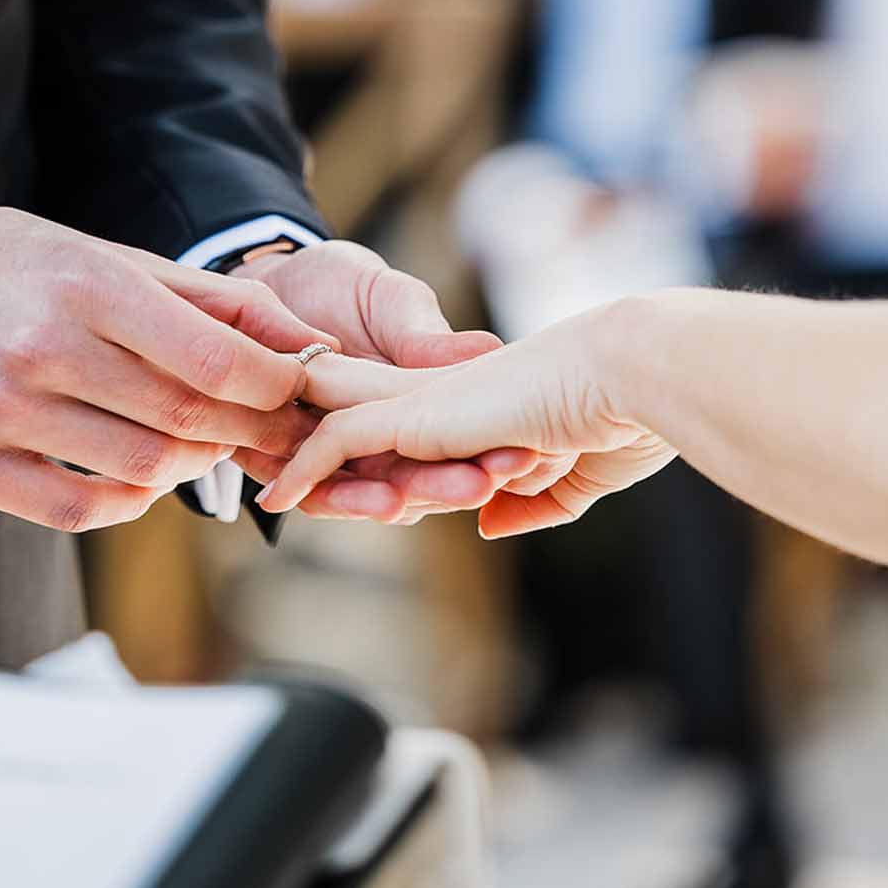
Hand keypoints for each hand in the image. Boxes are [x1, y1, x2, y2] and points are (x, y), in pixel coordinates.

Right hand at [0, 205, 334, 534]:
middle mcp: (39, 349)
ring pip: (139, 469)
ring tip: (205, 443)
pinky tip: (143, 474)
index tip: (299, 388)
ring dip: (192, 465)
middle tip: (274, 429)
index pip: (211, 358)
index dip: (274, 384)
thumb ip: (209, 299)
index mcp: (83, 286)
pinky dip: (130, 500)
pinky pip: (77, 511)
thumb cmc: (11, 266)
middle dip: (249, 429)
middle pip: (183, 417)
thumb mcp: (105, 256)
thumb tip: (308, 342)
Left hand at [240, 240, 525, 522]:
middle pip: (416, 476)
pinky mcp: (280, 448)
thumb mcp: (391, 299)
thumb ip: (422, 333)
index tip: (522, 458)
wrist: (273, 276)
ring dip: (379, 498)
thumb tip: (485, 347)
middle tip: (477, 487)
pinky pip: (298, 475)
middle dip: (443, 485)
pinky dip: (307, 481)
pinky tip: (305, 492)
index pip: (457, 445)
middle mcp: (383, 438)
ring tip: (397, 502)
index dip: (486, 455)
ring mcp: (334, 446)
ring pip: (362, 488)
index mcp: (419, 406)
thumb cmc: (342, 283)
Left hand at [256, 309, 675, 534]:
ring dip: (301, 458)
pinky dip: (308, 469)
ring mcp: (427, 403)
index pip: (417, 436)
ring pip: (341, 427)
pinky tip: (276, 496)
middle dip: (319, 448)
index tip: (361, 485)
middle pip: (363, 421)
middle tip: (272, 467)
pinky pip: (341, 440)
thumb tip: (490, 523)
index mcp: (483, 408)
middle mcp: (446, 399)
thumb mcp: (575, 472)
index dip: (384, 460)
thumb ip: (534, 500)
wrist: (632, 365)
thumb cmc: (628, 416)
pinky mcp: (417, 412)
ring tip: (255, 476)